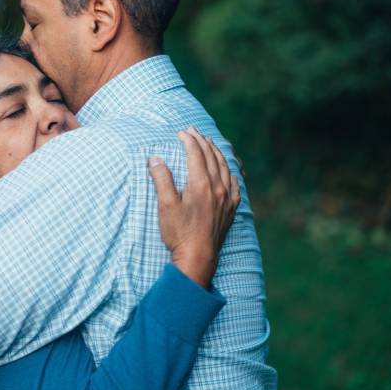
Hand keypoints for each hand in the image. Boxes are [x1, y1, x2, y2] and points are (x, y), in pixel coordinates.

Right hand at [147, 127, 240, 288]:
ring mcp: (227, 199)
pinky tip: (229, 172)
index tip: (182, 132)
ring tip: (210, 144)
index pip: (196, 154)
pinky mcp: (231, 209)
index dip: (189, 140)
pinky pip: (235, 185)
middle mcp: (217, 188)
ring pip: (225, 168)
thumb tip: (155, 159)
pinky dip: (230, 173)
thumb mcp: (165, 205)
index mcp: (201, 184)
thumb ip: (161, 179)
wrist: (198, 257)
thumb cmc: (179, 233)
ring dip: (217, 153)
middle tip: (193, 131)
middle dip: (202, 141)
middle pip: (211, 157)